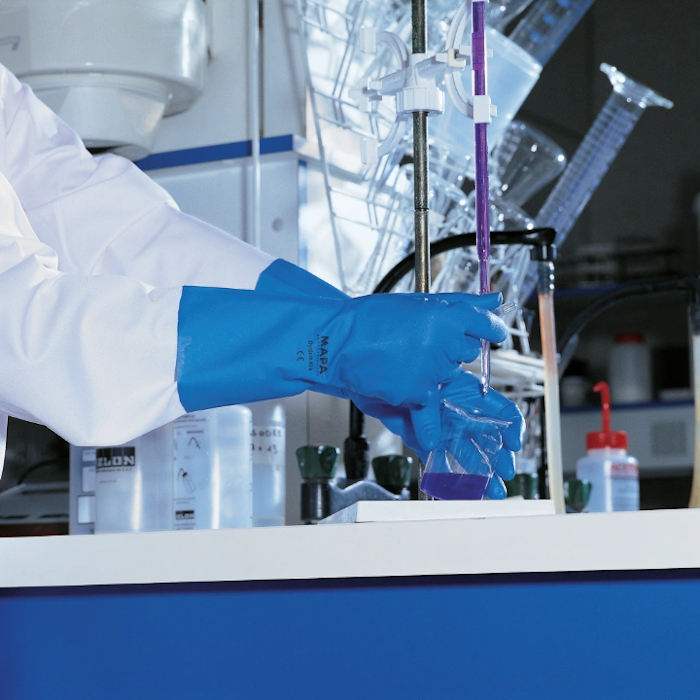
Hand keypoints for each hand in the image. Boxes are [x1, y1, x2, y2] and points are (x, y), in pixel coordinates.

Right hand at [321, 291, 507, 406]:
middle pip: (467, 351)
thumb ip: (463, 303)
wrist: (339, 342)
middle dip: (452, 348)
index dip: (489, 328)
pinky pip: (432, 398)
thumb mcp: (419, 302)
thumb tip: (494, 298)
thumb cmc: (373, 319)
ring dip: (434, 369)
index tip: (488, 331)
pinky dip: (419, 393)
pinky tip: (399, 377)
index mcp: (448, 316)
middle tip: (422, 341)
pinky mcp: (420, 394)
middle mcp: (446, 344)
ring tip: (403, 357)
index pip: (487, 324)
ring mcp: (434, 372)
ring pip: (449, 375)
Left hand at [350, 370, 523, 498]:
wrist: (365, 373)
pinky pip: (439, 458)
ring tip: (491, 490)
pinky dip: (449, 474)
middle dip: (498, 456)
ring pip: (466, 450)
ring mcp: (440, 425)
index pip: (499, 409)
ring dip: (479, 471)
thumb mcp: (419, 388)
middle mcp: (456, 410)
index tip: (515, 445)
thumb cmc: (396, 368)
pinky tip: (461, 489)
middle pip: (486, 436)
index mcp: (465, 391)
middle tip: (505, 474)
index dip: (511, 427)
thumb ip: (428, 415)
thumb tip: (434, 442)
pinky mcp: (423, 437)